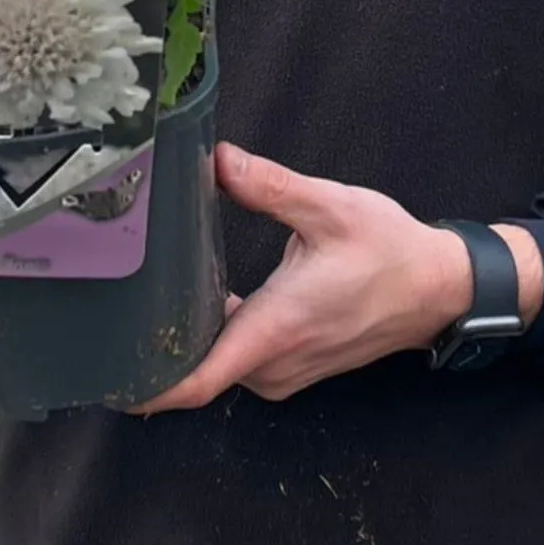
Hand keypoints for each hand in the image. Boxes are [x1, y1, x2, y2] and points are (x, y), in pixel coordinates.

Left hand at [133, 143, 537, 411]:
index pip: (197, 382)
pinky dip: (215, 338)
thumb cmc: (389, 251)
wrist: (437, 289)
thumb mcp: (328, 206)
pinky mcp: (292, 366)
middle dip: (155, 346)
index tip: (106, 373)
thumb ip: (268, 185)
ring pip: (218, 365)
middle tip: (112, 305)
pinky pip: (238, 361)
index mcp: (276, 329)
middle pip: (196, 371)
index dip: (146, 384)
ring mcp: (284, 371)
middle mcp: (274, 363)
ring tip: (146, 298)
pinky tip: (197, 300)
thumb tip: (218, 160)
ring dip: (187, 340)